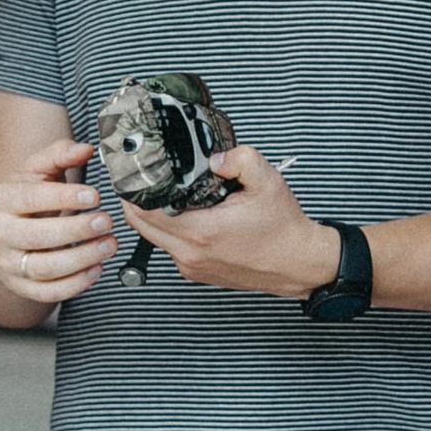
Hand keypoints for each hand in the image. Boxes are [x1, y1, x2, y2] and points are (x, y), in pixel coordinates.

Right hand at [0, 138, 114, 305]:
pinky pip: (47, 292)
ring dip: (82, 259)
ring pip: (44, 268)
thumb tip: (84, 149)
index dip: (64, 197)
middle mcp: (1, 233)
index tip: (94, 195)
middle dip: (77, 230)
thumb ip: (60, 154)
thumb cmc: (22, 199)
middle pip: (38, 236)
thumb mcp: (36, 171)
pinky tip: (96, 268)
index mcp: (3, 200)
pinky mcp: (20, 286)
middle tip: (106, 221)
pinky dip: (75, 284)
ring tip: (108, 244)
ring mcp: (8, 263)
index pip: (32, 199)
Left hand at [119, 147, 335, 299]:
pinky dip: (170, 231)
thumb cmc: (284, 229)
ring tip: (165, 195)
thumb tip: (214, 157)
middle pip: (140, 226)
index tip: (135, 173)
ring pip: (154, 239)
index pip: (143, 212)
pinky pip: (171, 249)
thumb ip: (239, 158)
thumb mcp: (266, 180)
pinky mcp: (197, 273)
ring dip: (152, 217)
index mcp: (201, 232)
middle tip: (143, 180)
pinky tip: (185, 215)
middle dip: (136, 201)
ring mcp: (192, 267)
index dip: (133, 190)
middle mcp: (191, 254)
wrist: (298, 263)